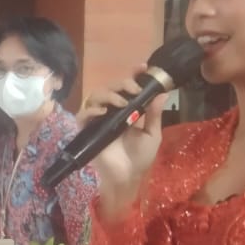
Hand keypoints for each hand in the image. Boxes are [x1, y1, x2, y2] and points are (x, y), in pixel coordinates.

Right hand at [77, 65, 167, 215]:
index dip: (132, 75)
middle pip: (110, 87)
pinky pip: (83, 114)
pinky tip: (103, 112)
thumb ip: (154, 114)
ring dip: (109, 95)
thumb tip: (162, 93)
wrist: (127, 176)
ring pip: (96, 96)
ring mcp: (97, 120)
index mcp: (127, 110)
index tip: (142, 67)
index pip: (127, 88)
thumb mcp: (152, 134)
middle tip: (134, 89)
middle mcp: (111, 111)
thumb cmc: (139, 157)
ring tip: (121, 102)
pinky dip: (92, 109)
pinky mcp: (86, 130)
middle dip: (122, 84)